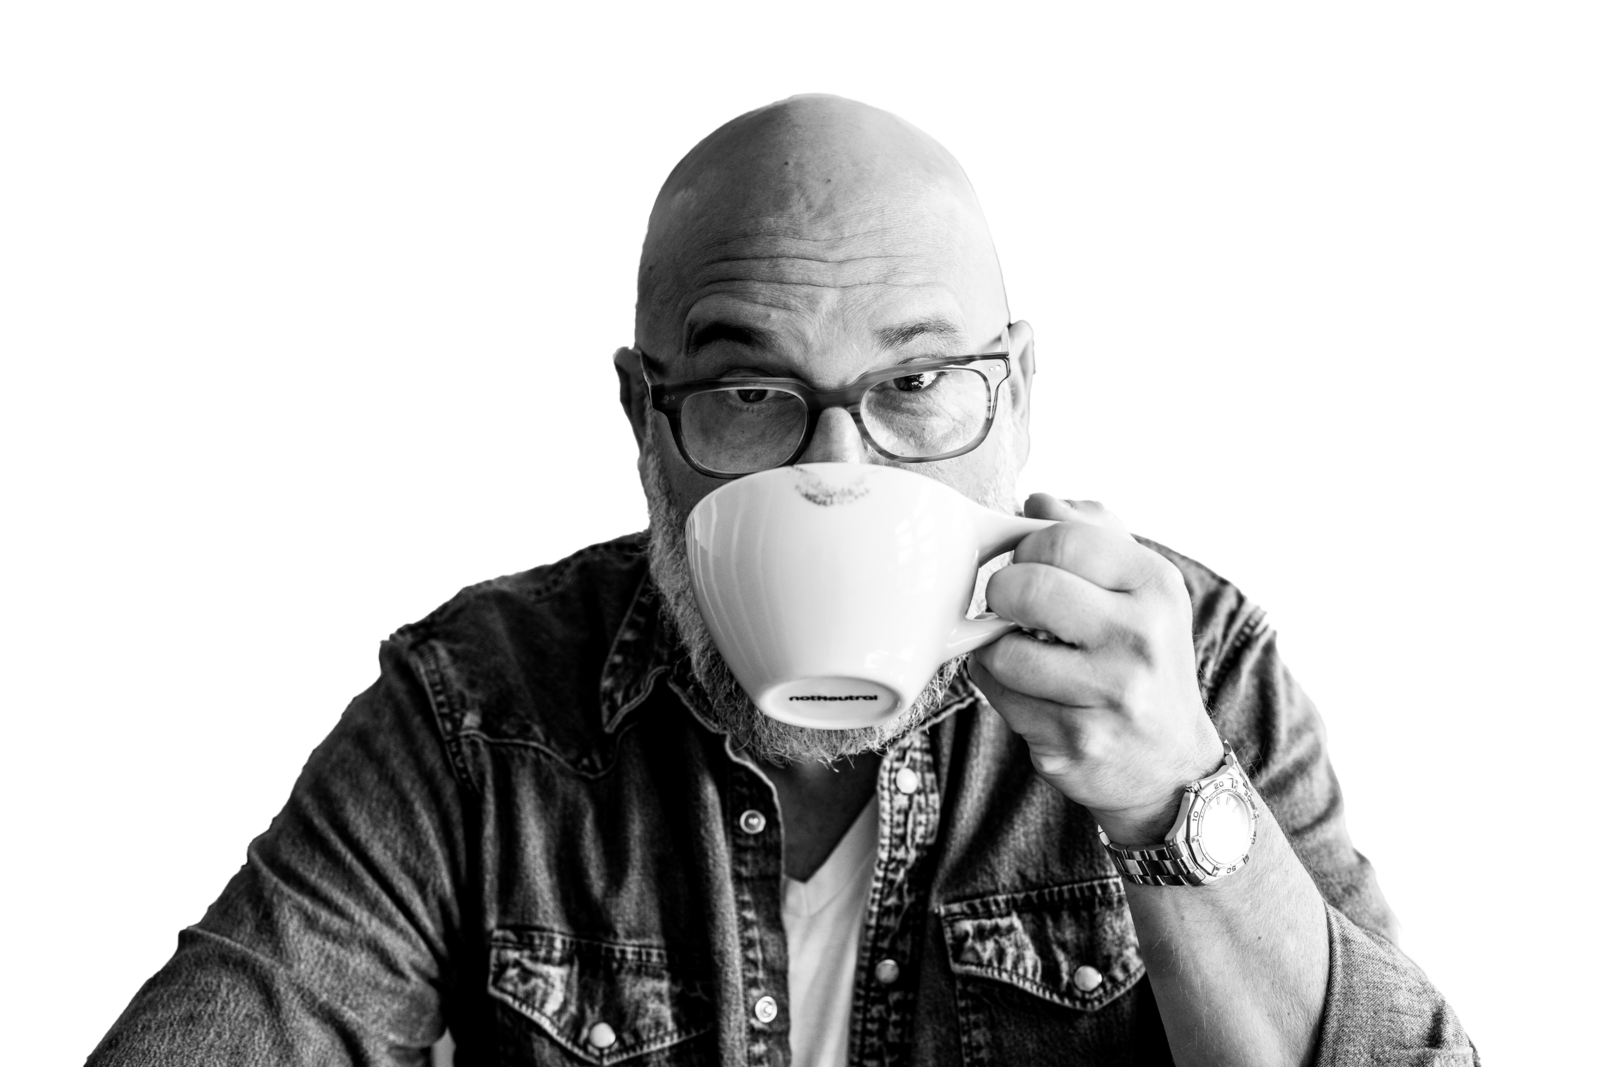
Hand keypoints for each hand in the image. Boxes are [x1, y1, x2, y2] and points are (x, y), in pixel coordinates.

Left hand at [970, 494, 1223, 845]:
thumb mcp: (1140, 590)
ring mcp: (1108, 697)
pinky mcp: (1073, 742)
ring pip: (1001, 651)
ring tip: (1023, 653)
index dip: (1026, 548)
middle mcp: (1139, 639)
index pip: (1061, 537)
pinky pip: (998, 698)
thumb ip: (1092, 534)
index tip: (1030, 566)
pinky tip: (1031, 691)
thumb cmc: (1142, 662)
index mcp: (1156, 587)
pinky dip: (1000, 690)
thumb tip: (1036, 500)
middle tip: (1010, 606)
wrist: (1170, 765)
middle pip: (1026, 588)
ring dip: (996, 650)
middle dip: (1001, 594)